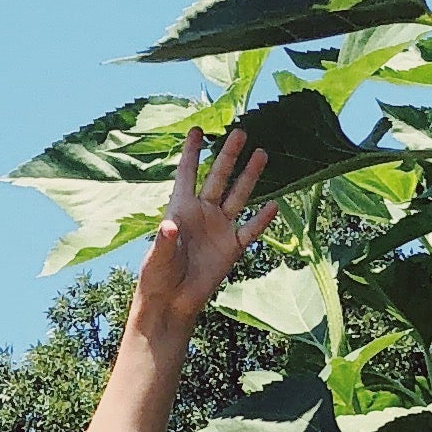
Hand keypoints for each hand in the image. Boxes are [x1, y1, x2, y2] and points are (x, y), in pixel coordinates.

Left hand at [134, 124, 272, 333]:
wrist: (172, 302)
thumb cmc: (157, 277)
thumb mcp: (158, 258)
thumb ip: (165, 240)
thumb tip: (170, 225)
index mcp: (180, 208)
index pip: (187, 174)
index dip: (191, 152)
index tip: (197, 129)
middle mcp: (202, 212)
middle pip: (218, 178)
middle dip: (228, 155)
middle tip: (240, 132)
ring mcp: (219, 228)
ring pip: (238, 196)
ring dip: (249, 176)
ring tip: (262, 154)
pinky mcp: (232, 247)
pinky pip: (250, 230)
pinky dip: (262, 219)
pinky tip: (274, 205)